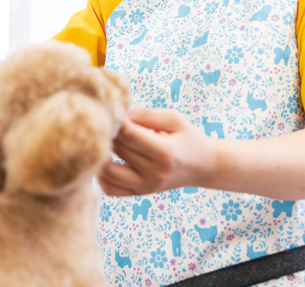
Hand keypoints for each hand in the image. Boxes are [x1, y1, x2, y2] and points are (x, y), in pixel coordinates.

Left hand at [97, 108, 215, 195]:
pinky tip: (107, 160)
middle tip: (108, 122)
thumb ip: (145, 115)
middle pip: (117, 150)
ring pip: (107, 172)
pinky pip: (110, 189)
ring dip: (101, 154)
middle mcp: (154, 173)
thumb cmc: (187, 138)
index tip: (115, 110)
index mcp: (165, 152)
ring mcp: (146, 187)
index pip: (128, 134)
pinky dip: (102, 176)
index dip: (117, 119)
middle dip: (108, 133)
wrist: (203, 166)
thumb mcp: (173, 119)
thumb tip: (116, 113)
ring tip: (106, 140)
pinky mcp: (140, 193)